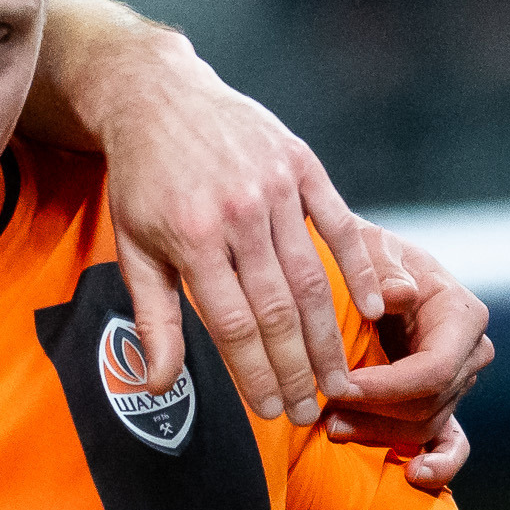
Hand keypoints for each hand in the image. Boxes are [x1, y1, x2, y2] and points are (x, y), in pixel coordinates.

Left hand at [99, 39, 387, 428]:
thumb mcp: (133, 248)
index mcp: (191, 238)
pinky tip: (376, 308)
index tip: (272, 411)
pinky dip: (361, 267)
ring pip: (311, 276)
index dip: (256, 374)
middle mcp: (237, 213)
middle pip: (278, 309)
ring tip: (341, 380)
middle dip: (298, 370)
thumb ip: (152, 319)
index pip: (234, 324)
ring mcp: (274, 186)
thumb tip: (156, 385)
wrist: (157, 97)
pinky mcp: (301, 164)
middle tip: (313, 412)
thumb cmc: (141, 182)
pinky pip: (339, 224)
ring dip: (329, 335)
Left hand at [318, 229, 494, 490]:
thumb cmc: (363, 253)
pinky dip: (438, 463)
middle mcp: (469, 352)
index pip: (433, 368)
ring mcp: (458, 382)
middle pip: (427, 403)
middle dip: (373, 414)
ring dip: (377, 434)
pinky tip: (415, 476)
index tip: (338, 388)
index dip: (385, 388)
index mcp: (461, 314)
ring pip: (423, 424)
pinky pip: (451, 443)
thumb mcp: (368, 245)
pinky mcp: (442, 402)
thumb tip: (397, 295)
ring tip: (330, 429)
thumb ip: (381, 266)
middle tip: (322, 415)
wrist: (360, 268)